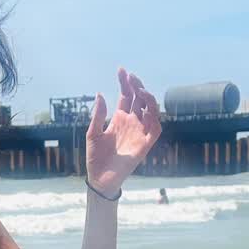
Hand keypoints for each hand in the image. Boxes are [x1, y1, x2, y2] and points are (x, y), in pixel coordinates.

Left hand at [85, 68, 162, 196]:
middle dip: (136, 86)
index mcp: (119, 119)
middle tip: (131, 76)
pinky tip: (147, 107)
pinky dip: (154, 117)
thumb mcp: (93, 133)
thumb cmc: (96, 157)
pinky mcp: (145, 145)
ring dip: (147, 98)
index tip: (121, 70)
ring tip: (139, 88)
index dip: (125, 83)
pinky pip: (155, 129)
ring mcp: (139, 133)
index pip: (126, 96)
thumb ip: (98, 115)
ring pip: (150, 111)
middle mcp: (132, 123)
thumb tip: (100, 93)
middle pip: (138, 100)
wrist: (100, 178)